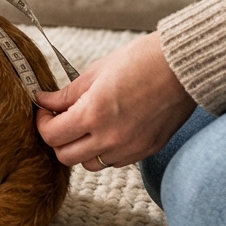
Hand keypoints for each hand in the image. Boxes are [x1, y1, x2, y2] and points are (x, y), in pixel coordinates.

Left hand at [35, 32, 197, 170]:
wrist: (183, 66)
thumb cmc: (140, 61)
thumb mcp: (96, 72)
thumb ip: (67, 94)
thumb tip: (44, 101)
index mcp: (93, 114)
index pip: (51, 136)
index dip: (42, 124)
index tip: (46, 111)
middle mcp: (110, 138)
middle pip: (65, 157)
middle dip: (57, 139)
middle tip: (60, 121)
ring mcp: (130, 148)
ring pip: (90, 165)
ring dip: (81, 149)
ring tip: (85, 126)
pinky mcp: (147, 151)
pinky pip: (115, 162)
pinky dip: (105, 151)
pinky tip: (108, 130)